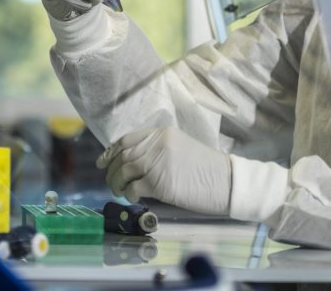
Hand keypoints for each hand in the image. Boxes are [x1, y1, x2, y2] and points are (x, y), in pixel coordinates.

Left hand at [96, 127, 231, 214]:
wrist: (228, 182)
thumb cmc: (207, 169)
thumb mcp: (180, 148)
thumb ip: (157, 150)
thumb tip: (132, 163)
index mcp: (162, 133)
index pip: (126, 139)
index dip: (110, 152)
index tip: (102, 162)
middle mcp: (157, 144)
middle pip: (123, 156)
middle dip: (111, 170)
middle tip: (111, 182)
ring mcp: (158, 162)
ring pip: (124, 171)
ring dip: (117, 183)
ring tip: (119, 192)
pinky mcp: (160, 182)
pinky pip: (133, 187)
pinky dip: (129, 193)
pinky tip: (133, 197)